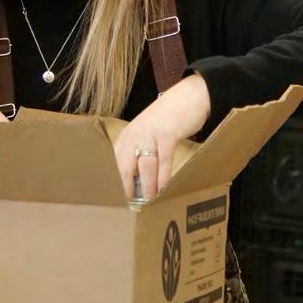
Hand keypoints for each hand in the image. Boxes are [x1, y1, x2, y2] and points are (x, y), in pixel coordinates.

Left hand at [113, 74, 210, 200]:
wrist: (188, 96)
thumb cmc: (167, 119)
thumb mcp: (147, 134)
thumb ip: (140, 152)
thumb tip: (138, 180)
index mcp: (127, 136)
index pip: (114, 162)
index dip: (114, 182)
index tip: (115, 199)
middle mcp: (134, 135)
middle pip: (124, 166)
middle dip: (125, 187)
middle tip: (128, 206)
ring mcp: (149, 134)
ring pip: (144, 165)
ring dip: (146, 186)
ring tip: (148, 202)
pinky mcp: (167, 134)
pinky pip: (163, 160)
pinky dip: (163, 176)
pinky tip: (164, 188)